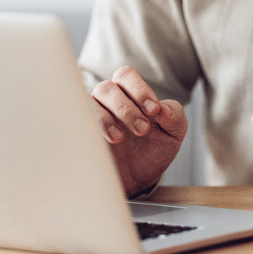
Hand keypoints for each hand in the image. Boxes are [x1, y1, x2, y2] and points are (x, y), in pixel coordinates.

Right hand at [91, 66, 186, 196]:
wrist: (140, 177)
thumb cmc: (155, 147)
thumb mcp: (173, 132)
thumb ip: (174, 115)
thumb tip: (163, 109)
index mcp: (130, 92)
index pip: (127, 76)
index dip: (139, 89)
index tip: (153, 110)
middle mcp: (109, 100)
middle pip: (107, 88)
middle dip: (126, 108)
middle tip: (143, 129)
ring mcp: (94, 115)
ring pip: (90, 101)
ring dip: (106, 118)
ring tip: (120, 138)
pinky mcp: (83, 133)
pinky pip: (78, 121)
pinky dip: (92, 128)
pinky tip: (108, 142)